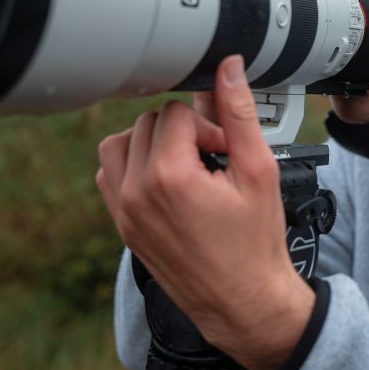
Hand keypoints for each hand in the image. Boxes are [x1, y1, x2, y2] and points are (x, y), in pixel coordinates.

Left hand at [96, 55, 313, 369]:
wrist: (244, 301)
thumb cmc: (256, 243)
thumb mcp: (258, 171)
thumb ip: (238, 114)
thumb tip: (229, 68)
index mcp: (169, 176)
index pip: (176, 111)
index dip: (208, 124)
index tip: (226, 150)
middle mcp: (136, 192)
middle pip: (148, 122)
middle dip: (183, 131)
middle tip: (214, 158)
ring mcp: (124, 211)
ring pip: (120, 143)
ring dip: (152, 142)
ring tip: (187, 163)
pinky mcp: (122, 225)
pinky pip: (110, 174)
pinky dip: (133, 167)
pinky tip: (167, 181)